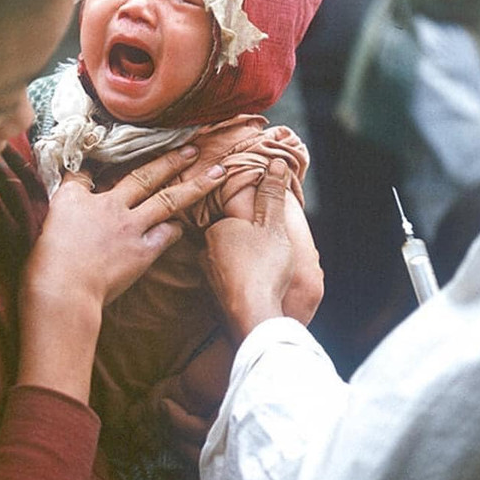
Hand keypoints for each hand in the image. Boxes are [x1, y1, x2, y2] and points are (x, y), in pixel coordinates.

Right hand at [18, 146, 226, 399]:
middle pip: (142, 176)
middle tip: (192, 146)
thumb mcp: (42, 227)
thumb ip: (60, 207)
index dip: (93, 167)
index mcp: (76, 198)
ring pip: (168, 199)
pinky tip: (186, 223)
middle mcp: (108, 206)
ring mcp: (129, 228)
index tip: (103, 161)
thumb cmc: (45, 264)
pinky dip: (177, 228)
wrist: (62, 291)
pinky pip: (167, 235)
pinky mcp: (142, 252)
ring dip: (195, 185)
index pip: (84, 174)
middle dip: (168, 159)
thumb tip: (70, 189)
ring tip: (217, 173)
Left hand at [203, 158, 294, 341]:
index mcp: (215, 230)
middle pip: (227, 243)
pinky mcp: (212, 302)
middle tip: (265, 255)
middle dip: (244, 247)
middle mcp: (204, 253)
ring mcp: (207, 279)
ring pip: (225, 266)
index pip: (231, 219)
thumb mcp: (273, 225)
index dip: (250, 225)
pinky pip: (226, 288)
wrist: (253, 315)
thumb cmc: (264, 267)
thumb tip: (275, 163)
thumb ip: (272, 195)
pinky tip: (253, 292)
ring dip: (240, 269)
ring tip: (261, 274)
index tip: (264, 234)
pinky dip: (238, 288)